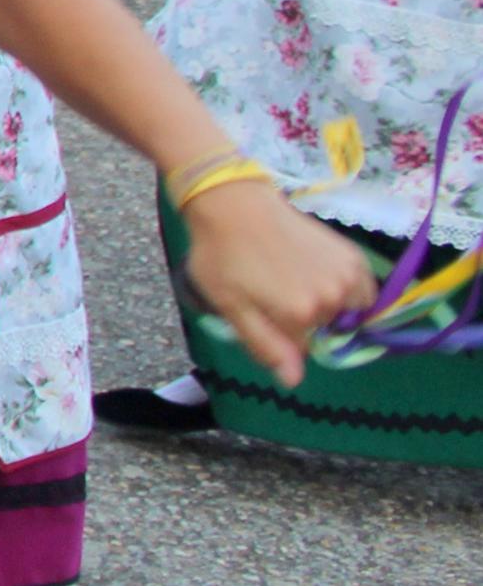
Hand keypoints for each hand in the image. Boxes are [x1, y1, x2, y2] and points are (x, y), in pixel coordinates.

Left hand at [178, 177, 377, 384]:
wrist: (235, 204)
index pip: (304, 351)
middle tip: (275, 291)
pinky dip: (348, 291)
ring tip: (296, 281)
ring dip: (331, 307)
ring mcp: (348, 276)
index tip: (264, 312)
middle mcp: (333, 298)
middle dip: (306, 321)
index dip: (283, 337)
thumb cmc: (222, 257)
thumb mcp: (230, 307)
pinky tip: (317, 274)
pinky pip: (363, 292)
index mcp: (300, 315)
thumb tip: (294, 381)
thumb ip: (266, 347)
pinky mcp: (355, 257)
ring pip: (349, 314)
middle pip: (327, 332)